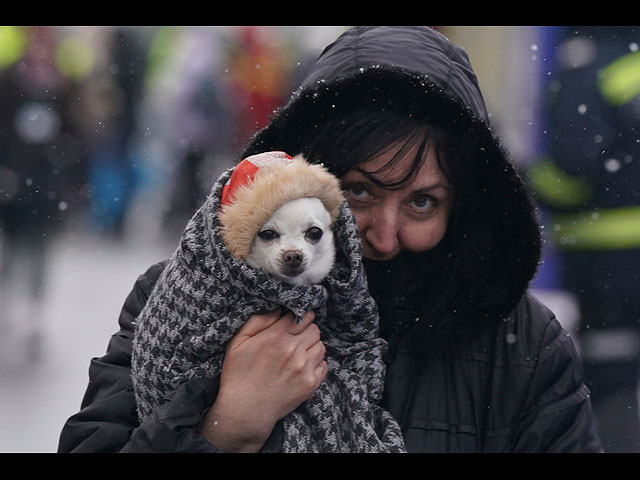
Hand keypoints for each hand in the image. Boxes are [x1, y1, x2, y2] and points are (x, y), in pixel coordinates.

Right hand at [201, 309, 327, 451]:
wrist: (245, 411)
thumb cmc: (238, 375)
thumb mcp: (238, 342)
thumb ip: (258, 321)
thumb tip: (277, 309)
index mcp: (275, 337)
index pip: (300, 316)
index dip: (298, 317)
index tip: (295, 322)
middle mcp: (292, 350)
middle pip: (314, 328)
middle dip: (307, 330)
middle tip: (298, 337)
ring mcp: (303, 368)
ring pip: (320, 345)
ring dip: (312, 346)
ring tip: (300, 352)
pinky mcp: (310, 383)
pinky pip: (324, 364)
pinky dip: (317, 363)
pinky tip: (304, 367)